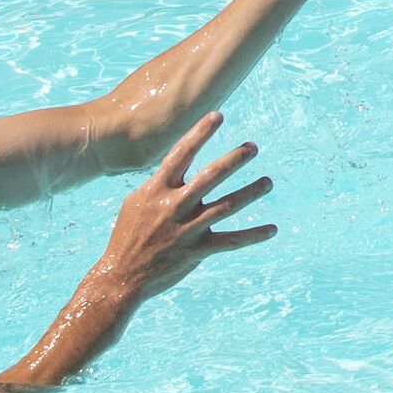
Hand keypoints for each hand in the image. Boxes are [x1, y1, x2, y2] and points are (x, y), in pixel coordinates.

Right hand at [86, 113, 274, 316]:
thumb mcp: (136, 203)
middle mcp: (172, 206)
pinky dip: (253, 235)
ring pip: (226, 206)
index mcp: (156, 190)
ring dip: (250, 192)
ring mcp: (186, 229)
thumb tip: (177, 163)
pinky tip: (272, 229)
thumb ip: (158, 183)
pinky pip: (231, 241)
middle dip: (234, 159)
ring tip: (268, 182)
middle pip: (210, 176)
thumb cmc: (128, 236)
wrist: (120, 277)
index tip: (217, 115)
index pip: (180, 154)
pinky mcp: (196, 251)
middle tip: (253, 147)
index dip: (199, 133)